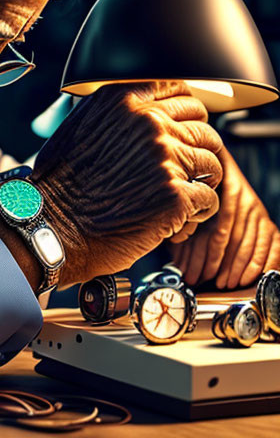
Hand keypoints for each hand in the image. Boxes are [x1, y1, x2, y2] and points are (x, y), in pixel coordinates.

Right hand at [29, 81, 222, 286]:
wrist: (51, 228)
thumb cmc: (59, 186)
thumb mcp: (78, 129)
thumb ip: (117, 114)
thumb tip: (147, 110)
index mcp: (122, 100)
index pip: (179, 90)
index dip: (185, 113)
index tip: (181, 128)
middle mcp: (146, 122)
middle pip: (202, 126)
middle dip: (195, 149)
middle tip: (181, 169)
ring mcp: (164, 158)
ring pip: (212, 162)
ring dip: (199, 181)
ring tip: (176, 197)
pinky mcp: (175, 195)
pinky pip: (208, 199)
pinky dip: (196, 213)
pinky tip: (173, 218)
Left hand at [169, 146, 279, 287]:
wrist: (218, 160)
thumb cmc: (198, 181)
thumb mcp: (189, 195)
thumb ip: (186, 217)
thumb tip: (175, 248)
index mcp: (225, 194)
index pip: (221, 232)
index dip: (216, 256)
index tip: (210, 274)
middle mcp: (245, 202)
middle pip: (240, 240)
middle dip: (231, 267)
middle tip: (221, 284)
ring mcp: (257, 210)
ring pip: (257, 243)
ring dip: (247, 267)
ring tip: (235, 283)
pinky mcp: (265, 217)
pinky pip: (274, 241)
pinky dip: (268, 260)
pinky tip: (260, 274)